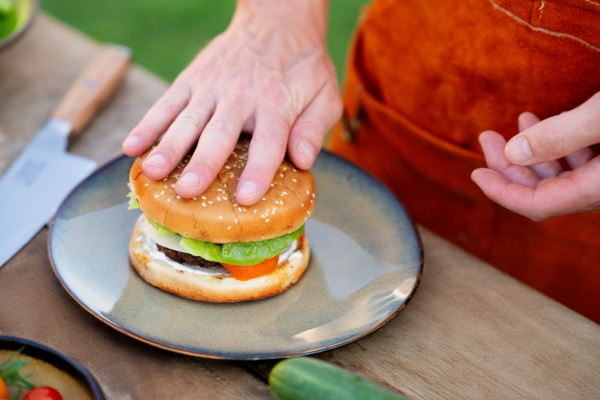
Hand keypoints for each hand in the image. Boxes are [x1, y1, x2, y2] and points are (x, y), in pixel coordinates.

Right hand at [121, 0, 340, 205]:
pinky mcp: (192, 79)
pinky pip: (168, 103)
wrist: (277, 22)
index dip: (258, 170)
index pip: (269, 142)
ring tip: (153, 172)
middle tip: (187, 191)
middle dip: (203, 163)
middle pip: (220, 134)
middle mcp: (241, 96)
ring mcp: (212, 87)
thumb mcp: (326, 94)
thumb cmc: (302, 68)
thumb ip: (315, 128)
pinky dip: (149, 124)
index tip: (246, 197)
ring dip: (168, 146)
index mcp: (277, 104)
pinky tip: (132, 147)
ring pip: (187, 120)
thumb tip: (302, 160)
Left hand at [472, 92, 599, 220]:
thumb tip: (513, 153)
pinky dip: (563, 145)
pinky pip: (585, 163)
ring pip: (565, 175)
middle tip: (488, 137)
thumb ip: (559, 136)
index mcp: (597, 189)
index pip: (536, 204)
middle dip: (511, 163)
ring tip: (522, 119)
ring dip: (536, 150)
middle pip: (545, 189)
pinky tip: (555, 121)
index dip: (501, 191)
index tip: (475, 174)